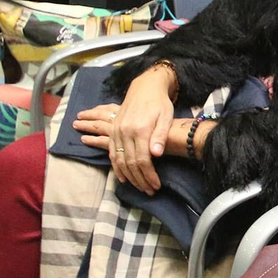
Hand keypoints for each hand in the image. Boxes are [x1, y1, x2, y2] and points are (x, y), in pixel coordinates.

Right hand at [76, 66, 175, 193]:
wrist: (145, 87)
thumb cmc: (159, 103)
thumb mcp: (165, 116)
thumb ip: (160, 135)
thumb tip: (156, 154)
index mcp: (140, 129)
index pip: (143, 160)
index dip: (149, 175)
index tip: (156, 186)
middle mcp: (125, 131)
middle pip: (131, 163)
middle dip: (140, 180)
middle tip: (149, 190)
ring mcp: (117, 131)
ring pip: (120, 160)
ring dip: (128, 177)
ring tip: (138, 187)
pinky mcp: (113, 131)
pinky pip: (112, 153)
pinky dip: (116, 167)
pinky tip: (122, 177)